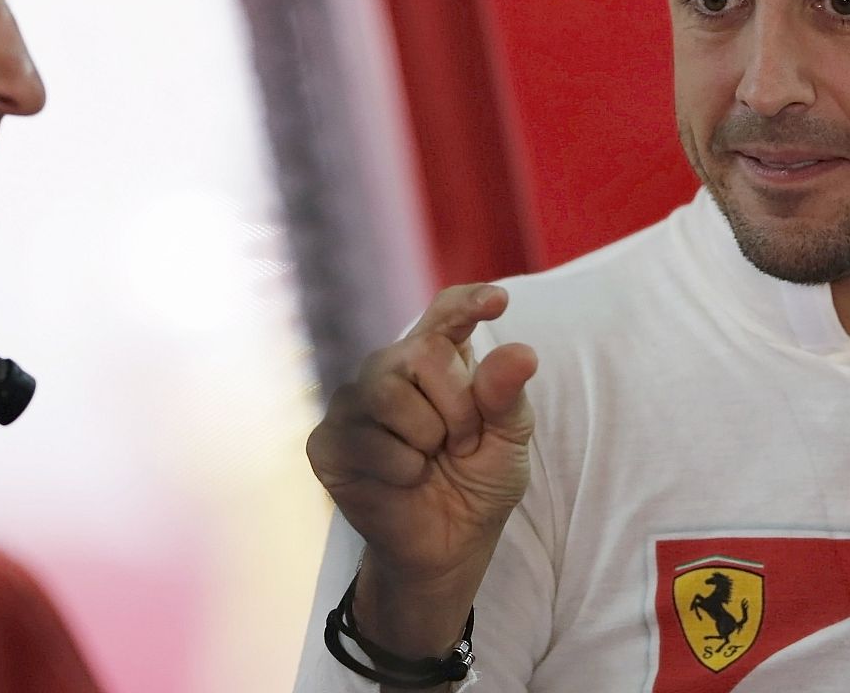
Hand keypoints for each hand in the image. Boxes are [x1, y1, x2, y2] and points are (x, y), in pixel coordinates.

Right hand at [307, 283, 537, 650]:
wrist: (448, 548)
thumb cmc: (477, 484)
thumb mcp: (509, 443)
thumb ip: (507, 397)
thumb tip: (522, 353)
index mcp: (438, 358)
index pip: (446, 314)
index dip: (468, 302)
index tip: (497, 302)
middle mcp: (388, 368)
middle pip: (423, 352)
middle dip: (458, 408)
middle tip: (461, 444)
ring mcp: (352, 403)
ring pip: (388, 392)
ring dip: (427, 438)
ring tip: (430, 461)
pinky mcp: (328, 441)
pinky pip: (366, 440)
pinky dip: (400, 469)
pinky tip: (403, 480)